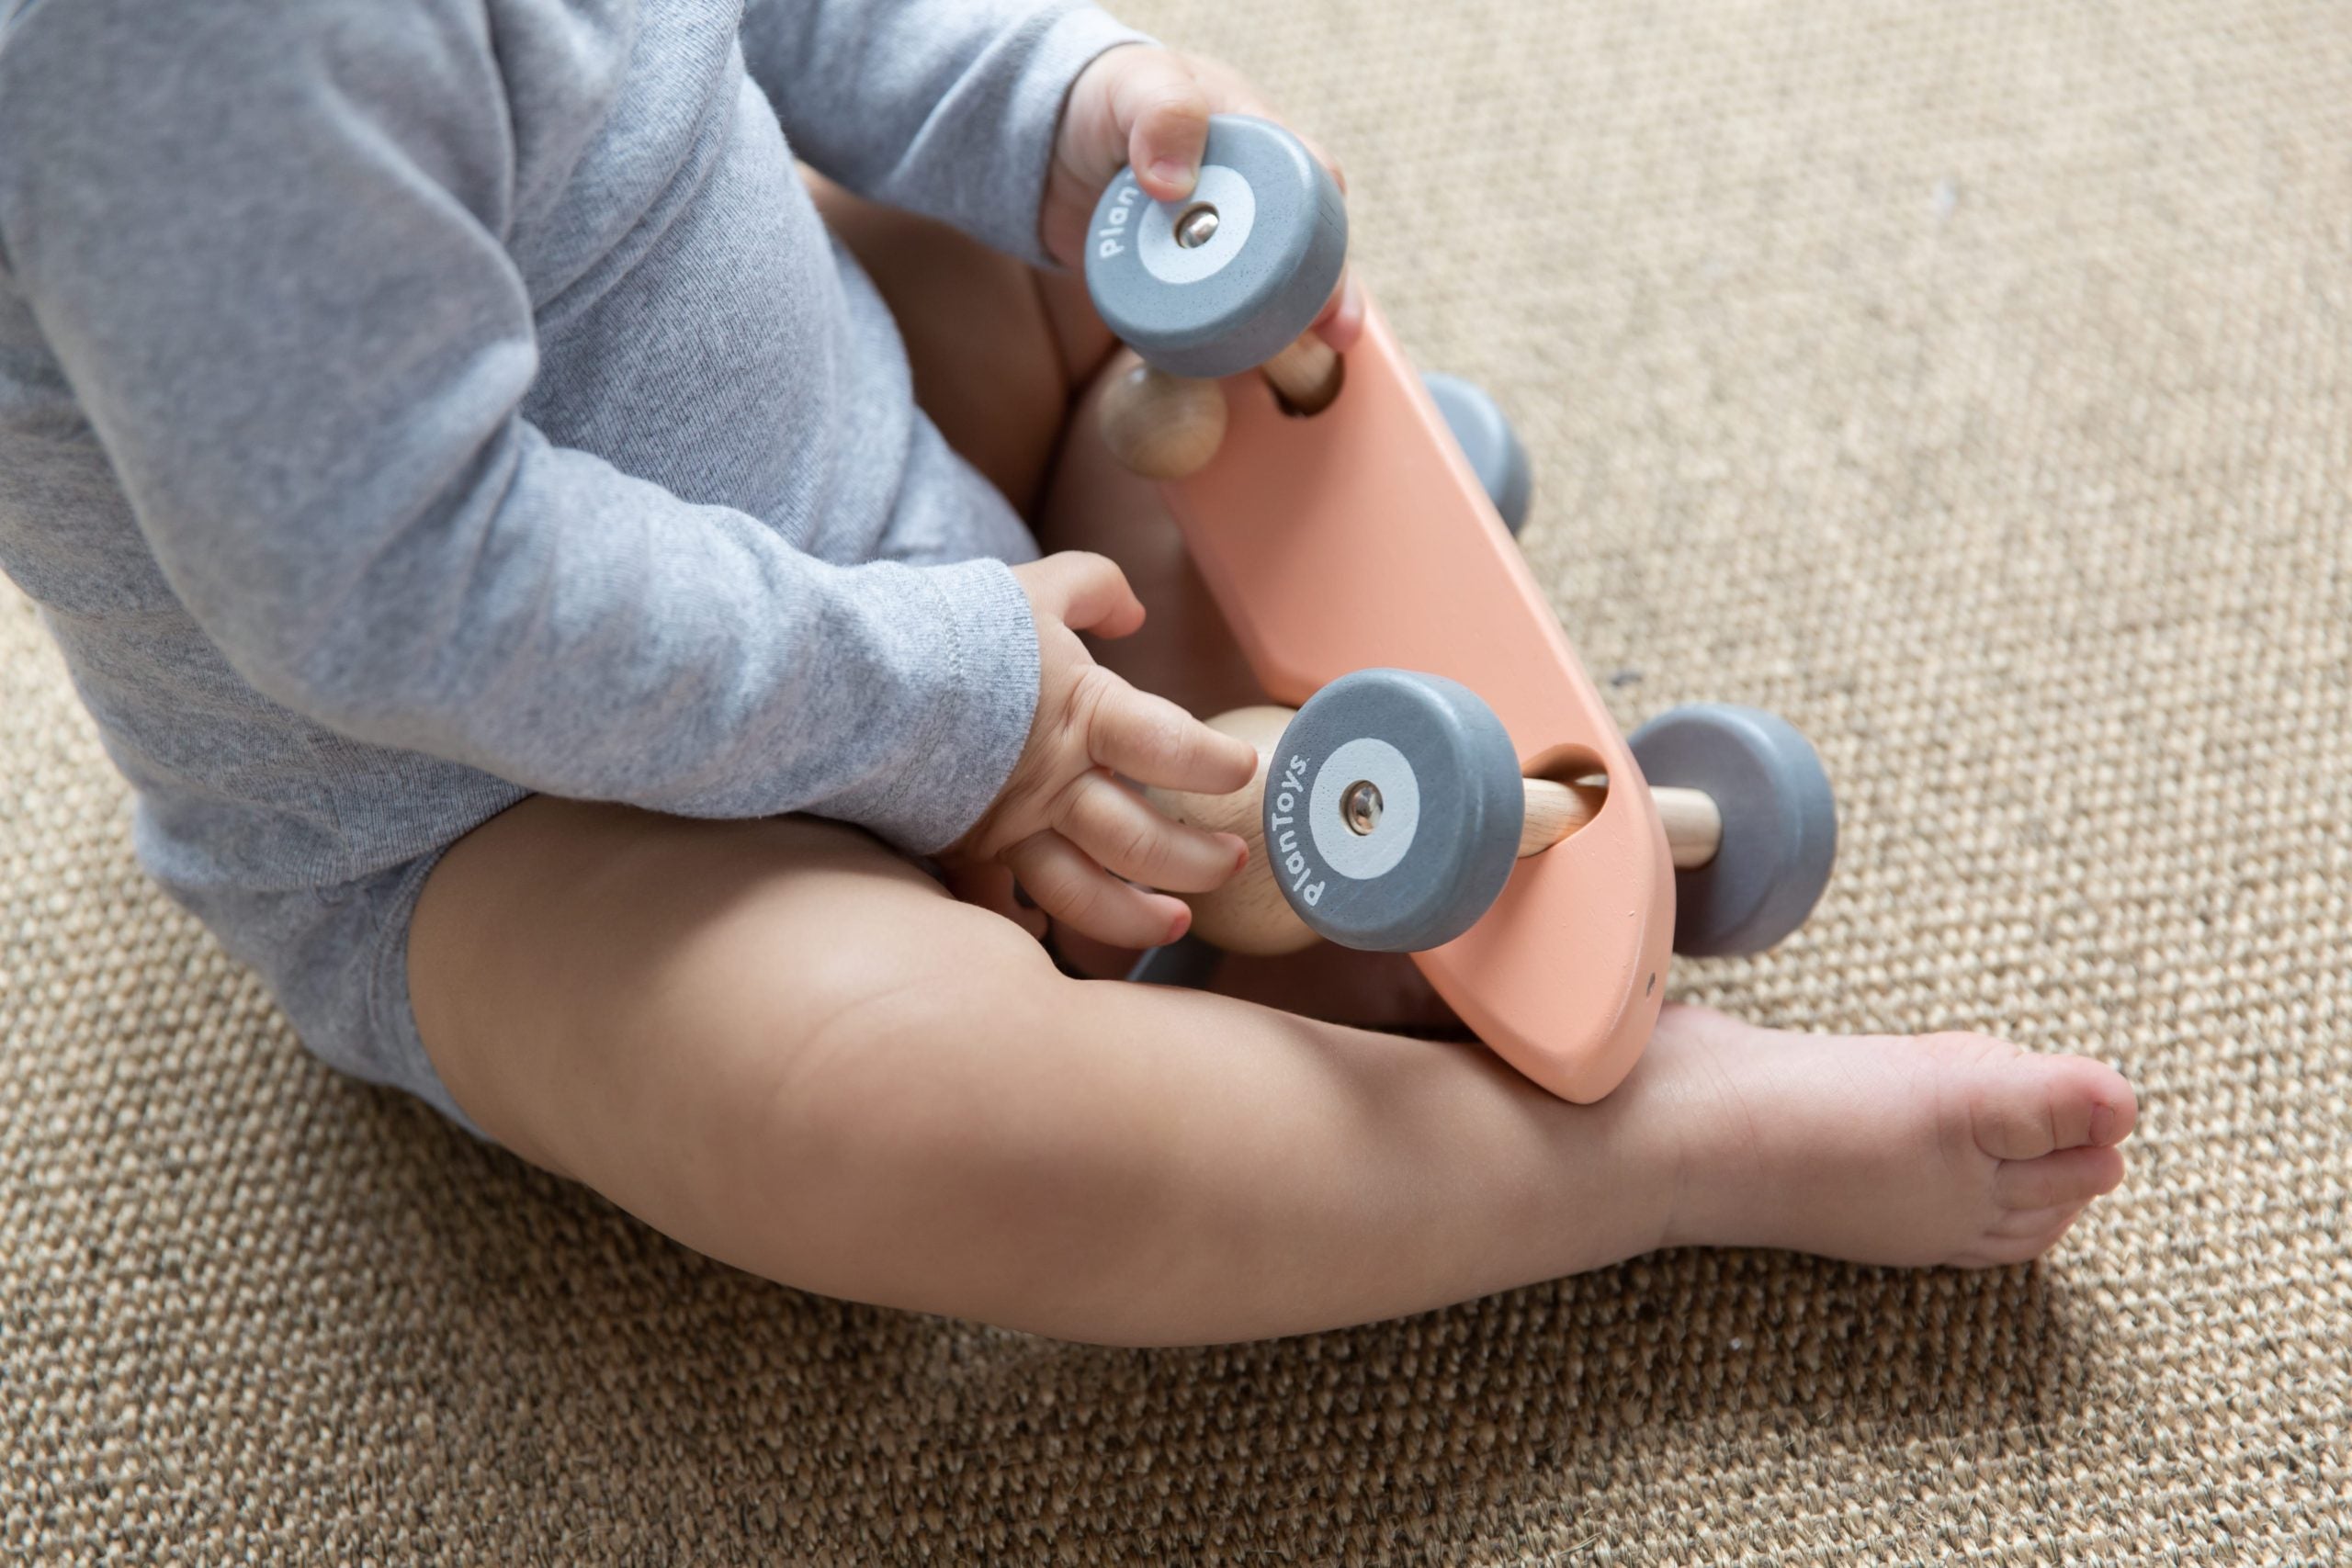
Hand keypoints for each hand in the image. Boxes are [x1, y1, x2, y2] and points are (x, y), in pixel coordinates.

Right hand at [942, 553, 1257, 948]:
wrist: (849, 675)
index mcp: (1083, 717)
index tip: (1245, 772)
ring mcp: (1006, 827)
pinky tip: (1045, 936)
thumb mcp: (1031, 588)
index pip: (1171, 748)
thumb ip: (1093, 589)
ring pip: (1084, 894)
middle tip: (1234, 861)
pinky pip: (997, 905)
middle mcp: (1053, 785)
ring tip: (1175, 924)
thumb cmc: (946, 628)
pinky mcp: (959, 849)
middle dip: (1199, 859)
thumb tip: (1133, 611)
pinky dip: (1022, 928)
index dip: (1216, 765)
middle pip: (1143, 843)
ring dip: (1135, 917)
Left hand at [1042, 45, 1363, 350]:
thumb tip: (1176, 186)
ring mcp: (1217, 239)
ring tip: (1315, 356)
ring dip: (1295, 320)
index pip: (1314, 179)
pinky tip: (1255, 365)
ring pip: (1272, 285)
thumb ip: (1163, 114)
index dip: (1329, 227)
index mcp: (1254, 137)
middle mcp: (1247, 193)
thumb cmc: (1102, 101)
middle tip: (1337, 330)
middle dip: (1330, 287)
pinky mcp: (1185, 278)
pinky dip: (1240, 337)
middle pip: (1306, 244)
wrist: (1046, 145)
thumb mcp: (1133, 87)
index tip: (1331, 269)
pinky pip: (1221, 311)